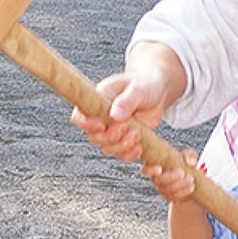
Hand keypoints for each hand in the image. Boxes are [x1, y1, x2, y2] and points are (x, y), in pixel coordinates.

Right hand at [70, 41, 185, 161]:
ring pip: (107, 148)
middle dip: (110, 137)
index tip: (102, 125)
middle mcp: (102, 118)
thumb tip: (114, 114)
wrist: (157, 91)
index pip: (80, 116)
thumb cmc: (144, 84)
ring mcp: (112, 131)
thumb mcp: (138, 88)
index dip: (86, 124)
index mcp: (98, 101)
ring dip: (122, 146)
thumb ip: (126, 101)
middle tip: (126, 127)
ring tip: (137, 133)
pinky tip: (139, 146)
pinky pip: (121, 154)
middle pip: (94, 137)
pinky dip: (129, 154)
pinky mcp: (124, 140)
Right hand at [143, 149, 200, 203]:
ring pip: (166, 190)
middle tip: (182, 172)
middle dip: (170, 177)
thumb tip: (190, 162)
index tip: (160, 169)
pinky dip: (184, 192)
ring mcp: (162, 190)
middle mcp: (156, 179)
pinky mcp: (170, 197)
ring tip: (191, 179)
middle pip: (158, 181)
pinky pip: (174, 197)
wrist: (190, 177)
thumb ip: (189, 155)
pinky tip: (192, 187)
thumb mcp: (188, 156)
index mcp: (155, 166)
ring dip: (179, 185)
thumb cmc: (184, 162)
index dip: (150, 170)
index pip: (146, 169)